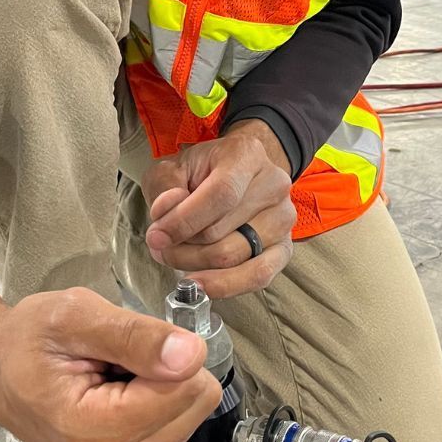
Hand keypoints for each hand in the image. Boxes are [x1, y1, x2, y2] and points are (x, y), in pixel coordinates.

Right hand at [0, 288, 222, 441]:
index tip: (115, 350)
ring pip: (191, 413)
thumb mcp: (75, 316)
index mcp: (93, 434)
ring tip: (107, 380)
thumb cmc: (27, 341)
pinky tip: (113, 397)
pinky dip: (151, 405)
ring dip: (154, 388)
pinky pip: (178, 425)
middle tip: (109, 365)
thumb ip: (136, 336)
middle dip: (158, 373)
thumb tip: (192, 355)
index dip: (159, 353)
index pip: (186, 387)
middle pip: (194, 403)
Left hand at [141, 121, 295, 297]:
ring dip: (197, 265)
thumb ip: (164, 188)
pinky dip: (226, 285)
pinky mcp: (284, 247)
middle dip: (181, 247)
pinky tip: (202, 284)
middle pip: (222, 232)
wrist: (237, 173)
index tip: (157, 236)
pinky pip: (259, 275)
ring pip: (235, 257)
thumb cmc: (203, 171)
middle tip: (160, 246)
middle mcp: (273, 185)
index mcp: (247, 155)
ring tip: (177, 256)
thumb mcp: (173, 167)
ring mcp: (283, 218)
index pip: (221, 194)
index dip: (185, 221)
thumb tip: (166, 215)